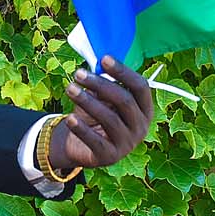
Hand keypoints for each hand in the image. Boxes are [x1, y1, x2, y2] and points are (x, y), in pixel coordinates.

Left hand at [51, 56, 153, 171]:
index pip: (140, 87)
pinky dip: (82, 129)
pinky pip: (96, 141)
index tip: (104, 58)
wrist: (82, 146)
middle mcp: (141, 127)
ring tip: (70, 89)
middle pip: (125, 101)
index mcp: (144, 109)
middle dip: (100, 84)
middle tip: (79, 73)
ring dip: (87, 101)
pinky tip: (70, 119)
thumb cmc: (95, 115)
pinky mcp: (110, 157)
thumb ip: (103, 83)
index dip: (123, 71)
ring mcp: (127, 144)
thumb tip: (97, 63)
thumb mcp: (101, 98)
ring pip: (109, 119)